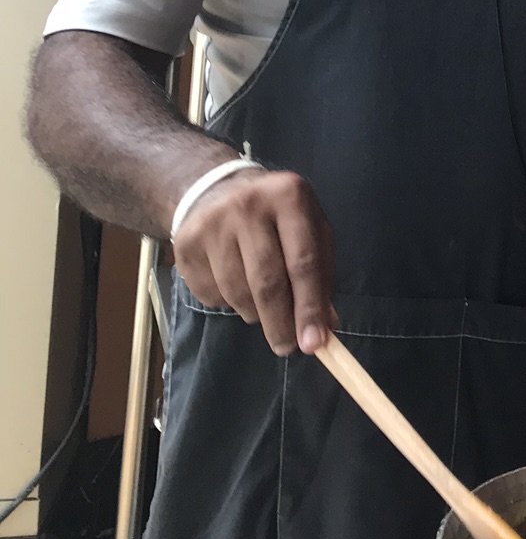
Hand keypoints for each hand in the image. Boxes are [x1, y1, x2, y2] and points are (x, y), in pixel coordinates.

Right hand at [173, 167, 335, 356]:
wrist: (214, 190)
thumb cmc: (275, 216)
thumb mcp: (308, 229)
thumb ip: (321, 274)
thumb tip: (326, 327)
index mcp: (289, 196)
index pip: (303, 261)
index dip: (309, 307)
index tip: (314, 343)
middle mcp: (249, 205)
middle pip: (267, 282)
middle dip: (280, 324)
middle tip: (288, 348)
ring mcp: (213, 224)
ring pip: (238, 294)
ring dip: (255, 314)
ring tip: (263, 308)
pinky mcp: (186, 244)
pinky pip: (211, 296)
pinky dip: (228, 304)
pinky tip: (235, 287)